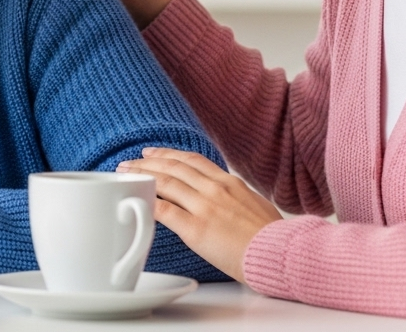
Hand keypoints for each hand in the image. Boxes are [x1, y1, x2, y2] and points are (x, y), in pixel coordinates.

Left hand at [117, 148, 281, 281]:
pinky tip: (136, 201)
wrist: (280, 254)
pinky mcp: (196, 228)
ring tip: (125, 175)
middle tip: (129, 161)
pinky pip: (164, 210)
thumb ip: (237, 197)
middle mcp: (215, 188)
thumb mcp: (256, 205)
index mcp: (229, 182)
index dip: (169, 154)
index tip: (153, 153)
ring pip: (165, 183)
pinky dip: (148, 203)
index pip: (193, 160)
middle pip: (174, 167)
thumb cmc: (272, 237)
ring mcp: (204, 206)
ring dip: (141, 177)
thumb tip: (228, 200)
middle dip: (148, 162)